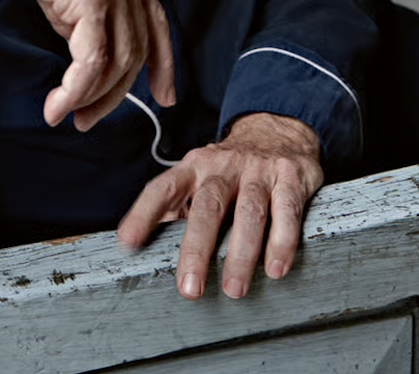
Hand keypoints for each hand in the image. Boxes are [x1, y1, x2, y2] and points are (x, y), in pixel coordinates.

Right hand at [0, 0, 174, 128]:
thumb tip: (72, 34)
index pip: (156, 21)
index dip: (163, 62)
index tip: (164, 93)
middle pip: (136, 51)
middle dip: (115, 94)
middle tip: (89, 119)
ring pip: (115, 61)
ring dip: (92, 98)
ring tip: (68, 115)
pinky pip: (89, 60)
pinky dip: (75, 90)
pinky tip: (58, 104)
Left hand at [117, 112, 323, 298]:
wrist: (279, 130)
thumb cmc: (232, 167)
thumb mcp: (201, 177)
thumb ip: (180, 206)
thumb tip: (150, 243)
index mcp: (194, 167)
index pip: (164, 187)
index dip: (144, 213)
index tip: (128, 242)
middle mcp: (223, 166)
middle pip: (207, 206)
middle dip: (196, 249)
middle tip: (189, 288)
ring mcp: (258, 170)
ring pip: (249, 211)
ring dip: (241, 253)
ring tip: (234, 289)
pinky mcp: (290, 177)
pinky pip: (286, 210)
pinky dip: (281, 241)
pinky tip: (275, 268)